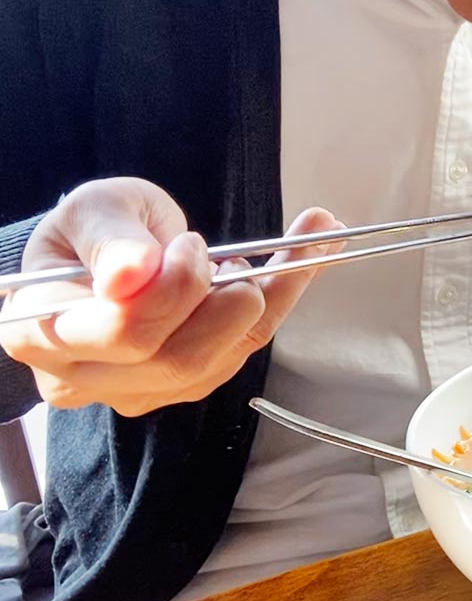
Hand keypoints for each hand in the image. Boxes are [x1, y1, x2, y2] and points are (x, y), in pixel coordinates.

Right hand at [0, 177, 343, 415]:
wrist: (107, 253)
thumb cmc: (96, 229)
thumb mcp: (96, 209)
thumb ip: (111, 238)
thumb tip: (132, 273)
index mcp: (42, 328)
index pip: (121, 329)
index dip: (175, 288)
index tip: (193, 243)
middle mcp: (82, 375)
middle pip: (176, 359)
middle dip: (225, 299)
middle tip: (229, 256)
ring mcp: (134, 390)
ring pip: (218, 362)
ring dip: (264, 301)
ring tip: (269, 253)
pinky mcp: (180, 389)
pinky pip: (242, 354)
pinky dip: (282, 304)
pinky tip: (301, 260)